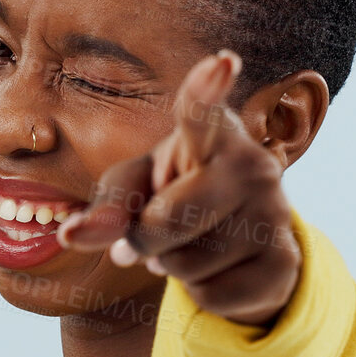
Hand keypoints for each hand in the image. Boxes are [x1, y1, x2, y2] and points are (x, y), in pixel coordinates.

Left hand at [56, 49, 301, 327]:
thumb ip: (104, 206)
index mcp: (210, 132)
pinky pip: (210, 295)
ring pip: (185, 264)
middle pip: (166, 220)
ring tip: (192, 244)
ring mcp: (275, 212)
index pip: (202, 112)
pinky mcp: (284, 261)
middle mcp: (252, 163)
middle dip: (144, 239)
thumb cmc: (174, 197)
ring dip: (172, 267)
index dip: (207, 90)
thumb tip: (71, 234)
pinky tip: (216, 270)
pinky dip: (199, 294)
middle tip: (153, 231)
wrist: (243, 244)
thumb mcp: (134, 192)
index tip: (222, 62)